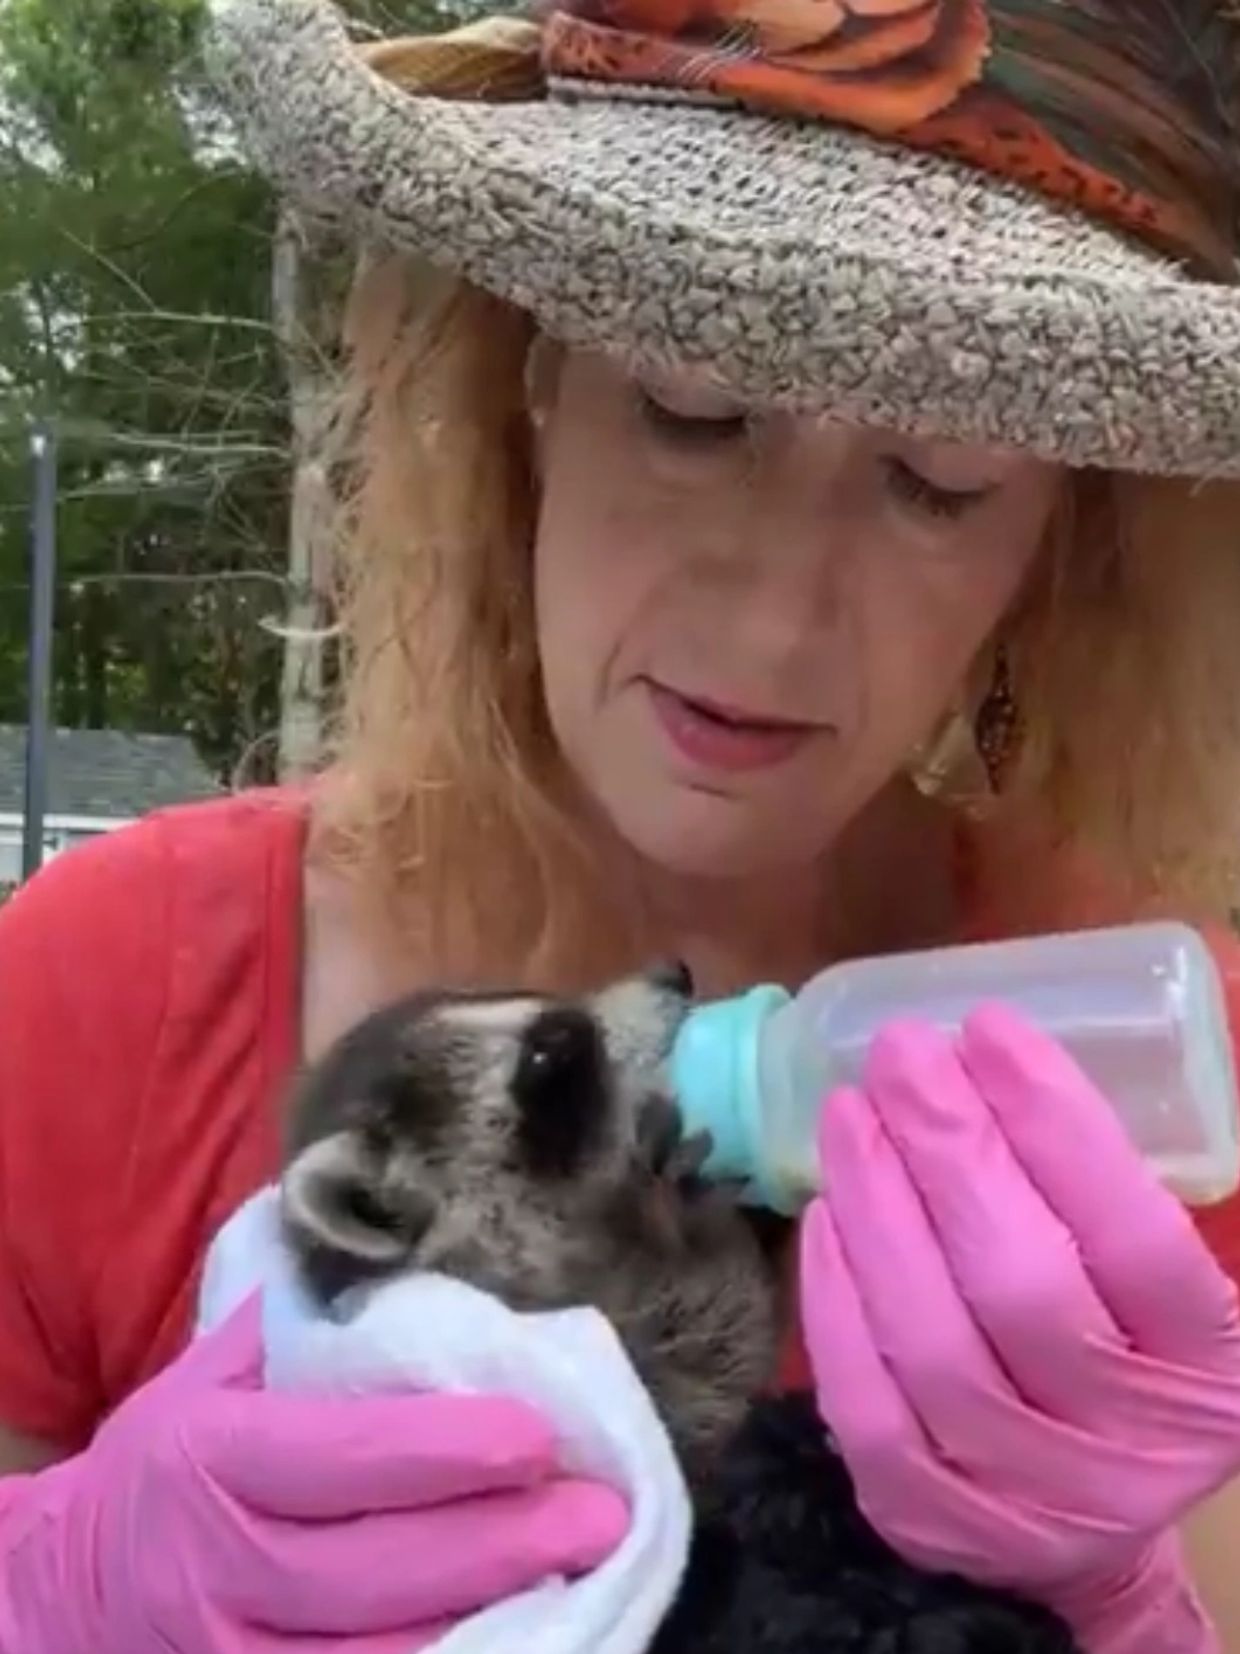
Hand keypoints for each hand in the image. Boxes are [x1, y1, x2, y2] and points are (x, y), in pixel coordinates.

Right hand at [1, 1293, 627, 1653]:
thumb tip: (425, 1269)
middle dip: (497, 1545)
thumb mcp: (213, 1373)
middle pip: (371, 1571)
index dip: (444, 1451)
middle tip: (602, 1514)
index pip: (341, 1456)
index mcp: (213, 1455)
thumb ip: (306, 1330)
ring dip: (489, 1625)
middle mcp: (215, 1564)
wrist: (75, 1580)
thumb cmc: (174, 1452)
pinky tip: (518, 1638)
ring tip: (585, 1579)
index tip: (540, 1434)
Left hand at [800, 1003, 1239, 1652]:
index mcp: (1206, 1366)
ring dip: (878, 1203)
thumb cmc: (1121, 1355)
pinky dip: (835, 1292)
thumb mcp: (1157, 1286)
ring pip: (930, 1337)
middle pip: (1021, 1280)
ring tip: (848, 1109)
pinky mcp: (926, 1515)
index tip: (989, 1026)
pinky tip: (824, 1210)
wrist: (1088, 1530)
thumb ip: (1105, 1191)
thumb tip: (993, 1050)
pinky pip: (862, 1398)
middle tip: (900, 1050)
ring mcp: (1021, 1492)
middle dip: (949, 1146)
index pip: (1133, 1234)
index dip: (1055, 1121)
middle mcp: (1124, 1441)